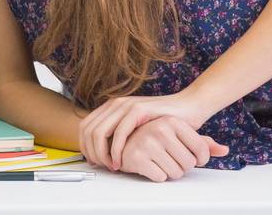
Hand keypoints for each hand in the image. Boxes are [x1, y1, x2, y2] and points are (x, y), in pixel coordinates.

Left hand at [78, 92, 215, 171]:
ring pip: (100, 131)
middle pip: (88, 130)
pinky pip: (120, 132)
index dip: (85, 146)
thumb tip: (100, 152)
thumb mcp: (135, 127)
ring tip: (111, 166)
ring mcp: (126, 105)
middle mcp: (116, 104)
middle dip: (92, 152)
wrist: (187, 107)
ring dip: (102, 153)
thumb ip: (119, 133)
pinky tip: (120, 161)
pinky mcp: (139, 110)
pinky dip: (116, 149)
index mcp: (112, 107)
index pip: (85, 126)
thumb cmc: (163, 120)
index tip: (93, 162)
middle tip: (102, 167)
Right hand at [114, 117, 228, 181]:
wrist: (124, 137)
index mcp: (172, 121)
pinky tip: (149, 165)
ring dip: (169, 172)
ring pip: (175, 173)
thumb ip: (202, 142)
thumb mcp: (179, 134)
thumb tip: (225, 150)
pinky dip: (156, 175)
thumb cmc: (155, 136)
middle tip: (169, 158)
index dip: (199, 159)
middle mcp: (160, 128)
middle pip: (189, 164)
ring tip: (158, 160)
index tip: (192, 157)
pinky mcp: (136, 156)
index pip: (202, 151)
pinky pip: (160, 177)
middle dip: (181, 166)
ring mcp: (146, 142)